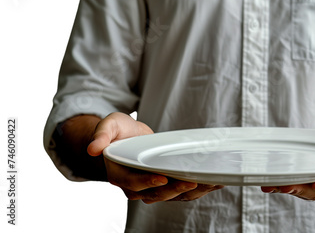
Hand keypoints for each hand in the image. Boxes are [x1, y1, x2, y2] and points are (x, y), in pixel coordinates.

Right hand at [88, 112, 222, 202]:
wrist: (126, 138)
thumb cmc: (117, 132)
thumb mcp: (108, 126)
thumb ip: (101, 135)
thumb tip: (93, 148)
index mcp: (119, 174)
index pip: (134, 183)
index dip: (148, 182)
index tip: (162, 178)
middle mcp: (135, 186)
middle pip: (156, 193)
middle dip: (175, 189)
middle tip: (193, 182)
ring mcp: (151, 187)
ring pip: (172, 196)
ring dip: (191, 192)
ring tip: (209, 184)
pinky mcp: (165, 184)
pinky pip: (181, 192)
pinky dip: (198, 189)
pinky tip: (214, 183)